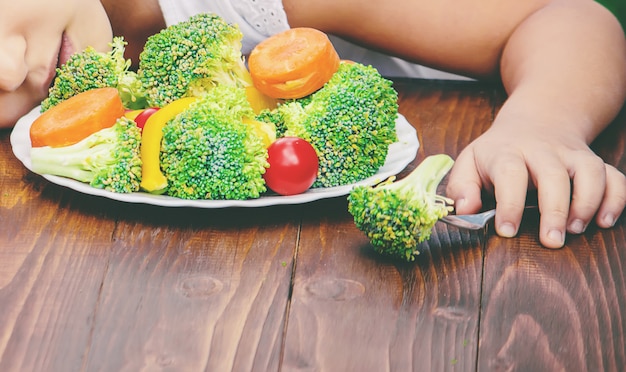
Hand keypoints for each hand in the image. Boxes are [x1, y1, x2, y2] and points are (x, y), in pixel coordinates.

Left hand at [445, 120, 625, 247]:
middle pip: (554, 175)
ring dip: (588, 202)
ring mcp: (572, 155)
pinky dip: (616, 198)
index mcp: (507, 152)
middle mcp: (543, 151)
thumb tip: (465, 210)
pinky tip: (604, 221)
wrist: (537, 120)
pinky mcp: (594, 162)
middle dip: (554, 209)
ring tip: (577, 229)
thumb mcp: (470, 162)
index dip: (509, 203)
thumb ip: (461, 187)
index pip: (510, 173)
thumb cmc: (498, 152)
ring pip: (589, 171)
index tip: (507, 231)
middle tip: (551, 241)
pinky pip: (614, 176)